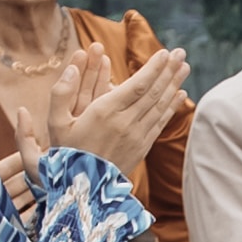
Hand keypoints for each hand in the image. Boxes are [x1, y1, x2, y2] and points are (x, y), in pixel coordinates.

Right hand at [24, 41, 188, 175]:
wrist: (82, 190)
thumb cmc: (65, 152)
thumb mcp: (55, 122)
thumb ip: (61, 92)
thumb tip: (72, 67)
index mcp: (105, 112)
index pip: (137, 85)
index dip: (153, 68)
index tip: (165, 52)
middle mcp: (126, 123)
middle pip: (153, 92)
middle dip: (168, 71)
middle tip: (181, 52)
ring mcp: (137, 136)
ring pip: (160, 106)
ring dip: (173, 84)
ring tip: (185, 67)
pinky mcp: (142, 147)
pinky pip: (160, 122)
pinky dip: (171, 107)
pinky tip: (180, 94)